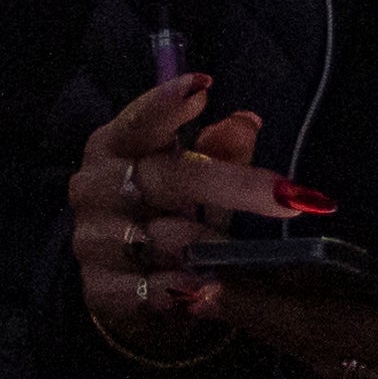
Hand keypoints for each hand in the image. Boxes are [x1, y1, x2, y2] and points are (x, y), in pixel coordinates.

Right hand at [68, 71, 279, 360]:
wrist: (119, 285)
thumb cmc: (162, 214)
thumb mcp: (191, 178)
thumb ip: (218, 151)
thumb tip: (246, 123)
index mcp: (114, 146)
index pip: (138, 120)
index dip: (166, 104)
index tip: (203, 88)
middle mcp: (94, 186)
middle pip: (167, 178)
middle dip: (232, 185)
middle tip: (286, 197)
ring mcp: (92, 238)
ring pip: (161, 238)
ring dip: (206, 247)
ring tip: (233, 254)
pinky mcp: (96, 288)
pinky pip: (149, 290)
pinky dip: (180, 290)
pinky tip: (200, 289)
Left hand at [209, 226, 377, 378]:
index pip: (326, 325)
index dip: (265, 307)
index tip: (210, 289)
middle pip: (311, 353)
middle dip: (255, 323)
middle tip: (196, 293)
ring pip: (326, 371)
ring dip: (281, 340)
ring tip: (233, 304)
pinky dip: (317, 354)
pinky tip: (295, 331)